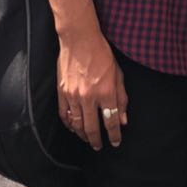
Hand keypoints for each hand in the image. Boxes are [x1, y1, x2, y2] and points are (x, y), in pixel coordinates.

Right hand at [57, 31, 127, 149]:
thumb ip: (122, 97)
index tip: (116, 142)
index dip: (114, 135)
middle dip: (97, 140)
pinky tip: (73, 128)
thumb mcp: (118, 73)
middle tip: (99, 146)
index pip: (111, 122)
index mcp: (106, 92)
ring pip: (77, 124)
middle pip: (92, 128)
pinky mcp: (62, 92)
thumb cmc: (101, 53)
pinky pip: (64, 114)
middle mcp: (89, 97)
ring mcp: (74, 95)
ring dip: (83, 135)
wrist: (80, 39)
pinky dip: (69, 124)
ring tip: (87, 139)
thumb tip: (123, 120)